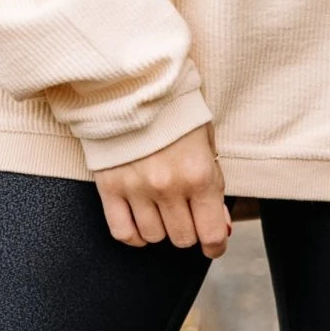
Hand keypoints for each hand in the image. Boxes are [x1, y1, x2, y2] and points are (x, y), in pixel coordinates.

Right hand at [95, 123, 230, 257]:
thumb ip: (214, 183)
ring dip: (161, 230)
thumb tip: (219, 226)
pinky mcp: (110, 187)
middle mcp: (169, 187)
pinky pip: (122, 232)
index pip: (211, 233)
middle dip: (189, 232)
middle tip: (187, 217)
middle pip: (182, 238)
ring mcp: (137, 189)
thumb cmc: (174, 110)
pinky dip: (134, 236)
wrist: (131, 84)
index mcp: (199, 174)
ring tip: (162, 213)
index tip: (213, 245)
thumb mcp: (206, 141)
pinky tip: (141, 225)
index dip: (215, 246)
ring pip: (154, 237)